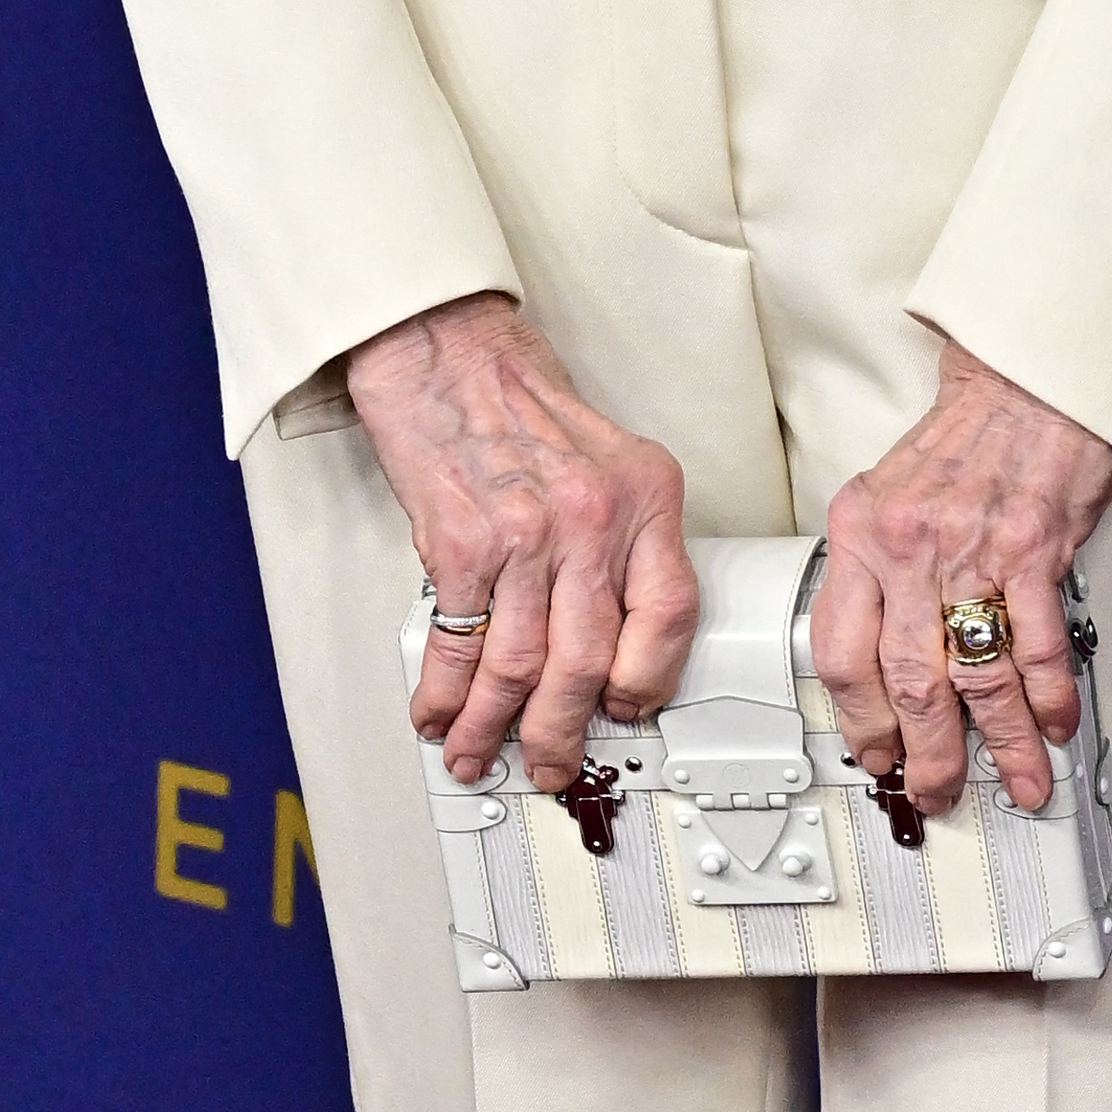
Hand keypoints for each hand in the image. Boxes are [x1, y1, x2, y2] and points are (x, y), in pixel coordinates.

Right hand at [346, 294, 697, 795]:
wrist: (442, 348)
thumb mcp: (602, 459)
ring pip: (521, 665)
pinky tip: (440, 712)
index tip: (625, 709)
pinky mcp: (460, 543)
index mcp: (643, 496)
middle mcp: (593, 518)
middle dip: (563, 730)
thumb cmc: (513, 399)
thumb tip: (605, 635)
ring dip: (496, 725)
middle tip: (551, 763)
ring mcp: (525, 534)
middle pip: (589, 659)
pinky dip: (446, 690)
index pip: (671, 613)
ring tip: (480, 751)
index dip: (648, 678)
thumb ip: (615, 540)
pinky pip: (459, 641)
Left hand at [814, 341, 1111, 817]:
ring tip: (1014, 781)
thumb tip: (886, 659)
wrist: (1031, 381)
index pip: (841, 652)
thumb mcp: (889, 495)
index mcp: (861, 535)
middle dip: (928, 753)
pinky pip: (1035, 643)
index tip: (875, 754)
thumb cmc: (969, 438)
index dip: (858, 719)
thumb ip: (880, 571)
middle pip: (907, 680)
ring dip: (998, 742)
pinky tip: (1052, 725)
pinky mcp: (1034, 549)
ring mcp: (973, 550)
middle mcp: (909, 547)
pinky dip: (1046, 694)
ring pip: (975, 674)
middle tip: (938, 792)